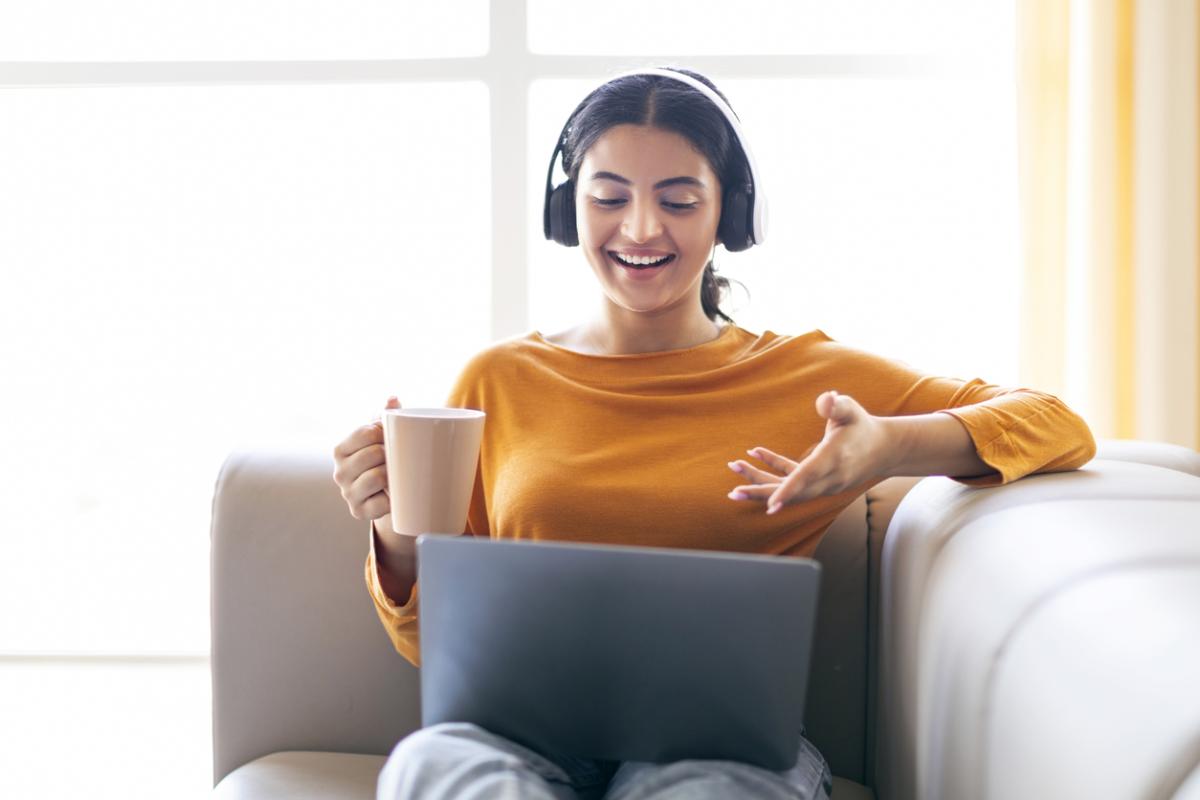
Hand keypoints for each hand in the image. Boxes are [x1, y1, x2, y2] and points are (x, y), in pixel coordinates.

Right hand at [332, 395, 400, 529]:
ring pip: (377, 477)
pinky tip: (395, 495)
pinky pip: (382, 503)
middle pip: (374, 454)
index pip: (365, 433)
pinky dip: (392, 499)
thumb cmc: (382, 457)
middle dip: (390, 454)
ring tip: (397, 473)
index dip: (385, 432)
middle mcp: (339, 472)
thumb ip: (385, 416)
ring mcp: (347, 493)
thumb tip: (393, 398)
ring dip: (392, 475)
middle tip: (399, 456)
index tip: (393, 435)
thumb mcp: (381, 436)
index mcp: (341, 449)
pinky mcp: (359, 512)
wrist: (383, 493)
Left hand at [726, 390, 891, 513]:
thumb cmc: (862, 426)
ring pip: (788, 491)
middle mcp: (828, 478)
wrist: (884, 450)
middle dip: (762, 492)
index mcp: (834, 459)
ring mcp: (824, 485)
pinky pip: (792, 482)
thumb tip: (827, 399)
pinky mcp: (819, 485)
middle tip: (733, 492)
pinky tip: (753, 454)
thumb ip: (837, 405)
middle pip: (792, 491)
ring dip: (761, 485)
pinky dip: (773, 470)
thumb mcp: (851, 410)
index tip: (771, 504)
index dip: (789, 490)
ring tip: (734, 479)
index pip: (809, 477)